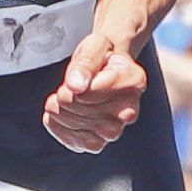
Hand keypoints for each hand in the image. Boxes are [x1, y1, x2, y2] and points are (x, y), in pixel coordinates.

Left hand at [43, 31, 147, 153]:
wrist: (104, 71)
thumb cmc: (101, 56)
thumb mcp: (94, 47)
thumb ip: (85, 62)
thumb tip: (75, 86)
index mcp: (134, 81)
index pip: (91, 89)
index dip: (74, 80)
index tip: (79, 72)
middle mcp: (129, 111)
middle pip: (80, 107)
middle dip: (65, 94)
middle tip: (71, 84)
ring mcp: (115, 131)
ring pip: (75, 126)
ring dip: (60, 110)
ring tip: (65, 96)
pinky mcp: (98, 144)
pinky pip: (71, 141)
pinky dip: (57, 125)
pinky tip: (61, 112)